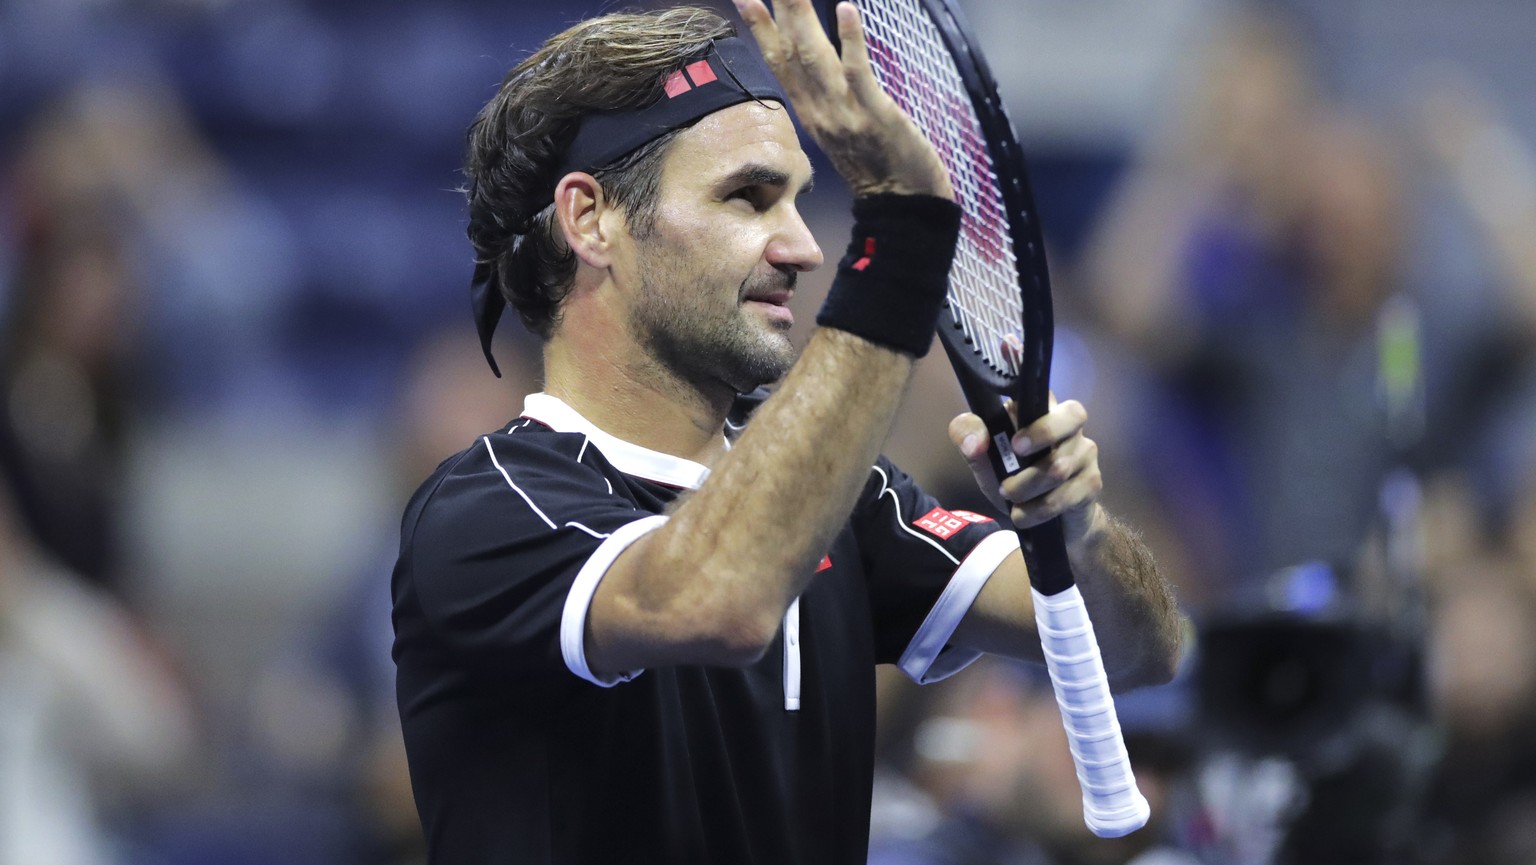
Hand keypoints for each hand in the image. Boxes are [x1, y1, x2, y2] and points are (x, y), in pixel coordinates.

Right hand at [735, 0, 952, 198]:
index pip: (780, 64)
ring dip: (803, 17)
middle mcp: (820, 111)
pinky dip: (850, 40)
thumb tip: (816, 71)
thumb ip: (826, 101)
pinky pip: (858, 73)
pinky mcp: (875, 114)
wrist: (904, 204)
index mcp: (812, 113)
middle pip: (793, 52)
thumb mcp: (842, 131)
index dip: (761, 30)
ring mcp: (845, 113)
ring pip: (817, 58)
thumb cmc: (880, 166)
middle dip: (778, 10)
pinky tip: (844, 8)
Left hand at [948, 395, 1107, 545]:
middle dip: (1042, 432)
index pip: (1043, 390)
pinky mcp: (1092, 483)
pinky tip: (1022, 514)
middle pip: (1073, 414)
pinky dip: (1037, 509)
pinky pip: (1065, 495)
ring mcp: (1086, 454)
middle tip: (1015, 451)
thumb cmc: (1016, 480)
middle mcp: (1071, 427)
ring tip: (1008, 496)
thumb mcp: (984, 460)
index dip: (1031, 395)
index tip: (1011, 420)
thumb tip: (974, 441)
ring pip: (1059, 465)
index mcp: (1043, 411)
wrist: (1050, 525)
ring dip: (1026, 486)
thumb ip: (968, 439)